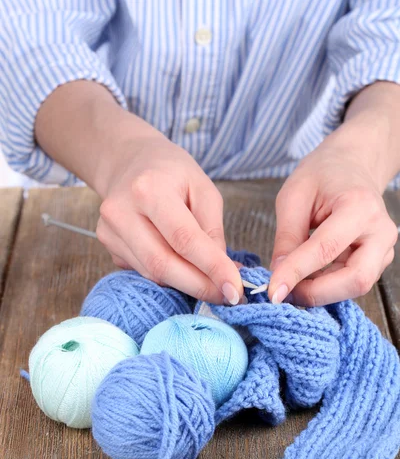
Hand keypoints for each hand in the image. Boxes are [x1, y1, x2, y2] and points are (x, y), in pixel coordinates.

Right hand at [95, 116, 241, 303]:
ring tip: (211, 284)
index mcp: (149, 189)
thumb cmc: (170, 172)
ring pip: (152, 274)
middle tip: (227, 297)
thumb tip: (226, 272)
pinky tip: (183, 269)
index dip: (211, 268)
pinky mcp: (108, 245)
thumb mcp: (202, 188)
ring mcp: (109, 232)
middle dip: (199, 286)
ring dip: (186, 285)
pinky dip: (169, 277)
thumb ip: (213, 230)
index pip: (184, 239)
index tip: (235, 290)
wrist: (127, 161)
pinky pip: (143, 271)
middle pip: (163, 264)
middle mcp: (122, 212)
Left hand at [268, 136, 397, 306]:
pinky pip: (352, 283)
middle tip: (284, 292)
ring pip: (356, 287)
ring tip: (292, 283)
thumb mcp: (294, 197)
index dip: (297, 273)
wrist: (352, 165)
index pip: (326, 249)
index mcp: (359, 206)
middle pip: (355, 279)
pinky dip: (327, 287)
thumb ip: (287, 237)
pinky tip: (307, 278)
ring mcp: (384, 248)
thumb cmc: (323, 175)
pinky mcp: (378, 260)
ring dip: (321, 292)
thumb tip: (278, 275)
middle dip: (316, 293)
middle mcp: (380, 231)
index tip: (273, 290)